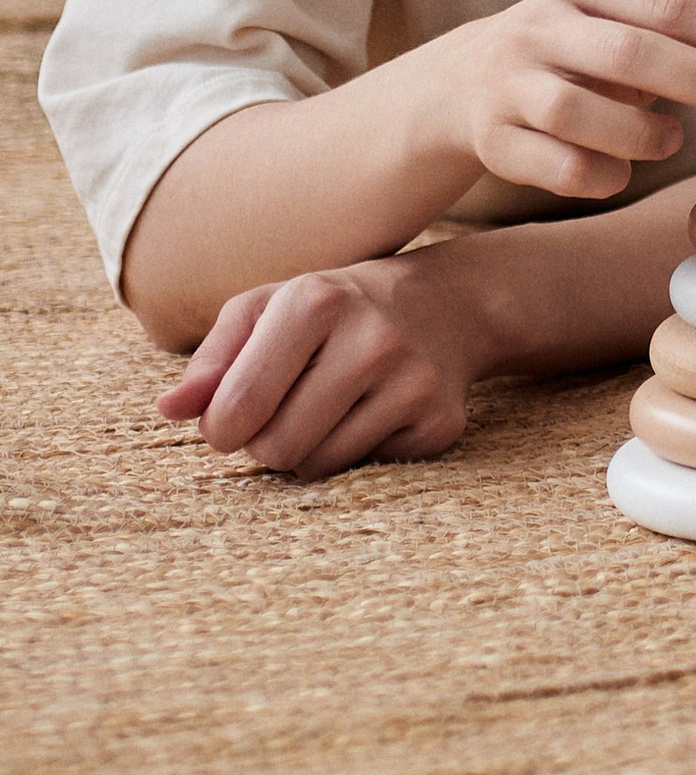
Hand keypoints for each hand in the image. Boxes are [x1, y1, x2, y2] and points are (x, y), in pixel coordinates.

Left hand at [157, 247, 484, 479]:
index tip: (231, 416)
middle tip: (284, 411)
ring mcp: (412, 382)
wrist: (447, 304)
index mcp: (315, 301)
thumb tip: (169, 410)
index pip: (239, 407)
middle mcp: (370, 338)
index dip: (220, 427)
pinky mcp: (439, 423)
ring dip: (306, 451)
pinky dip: (354, 453)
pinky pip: (364, 473)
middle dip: (265, 442)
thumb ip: (213, 357)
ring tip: (326, 410)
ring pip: (317, 468)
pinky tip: (371, 414)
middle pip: (276, 448)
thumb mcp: (270, 308)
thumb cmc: (335, 309)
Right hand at [446, 0, 695, 200]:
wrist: (469, 82)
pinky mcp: (494, 138)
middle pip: (633, 52)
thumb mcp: (619, 16)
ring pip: (584, 111)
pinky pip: (561, 167)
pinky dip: (604, 173)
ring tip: (674, 139)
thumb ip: (682, 29)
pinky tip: (622, 169)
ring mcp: (509, 81)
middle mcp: (538, 22)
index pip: (670, 1)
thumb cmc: (580, 47)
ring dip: (645, 134)